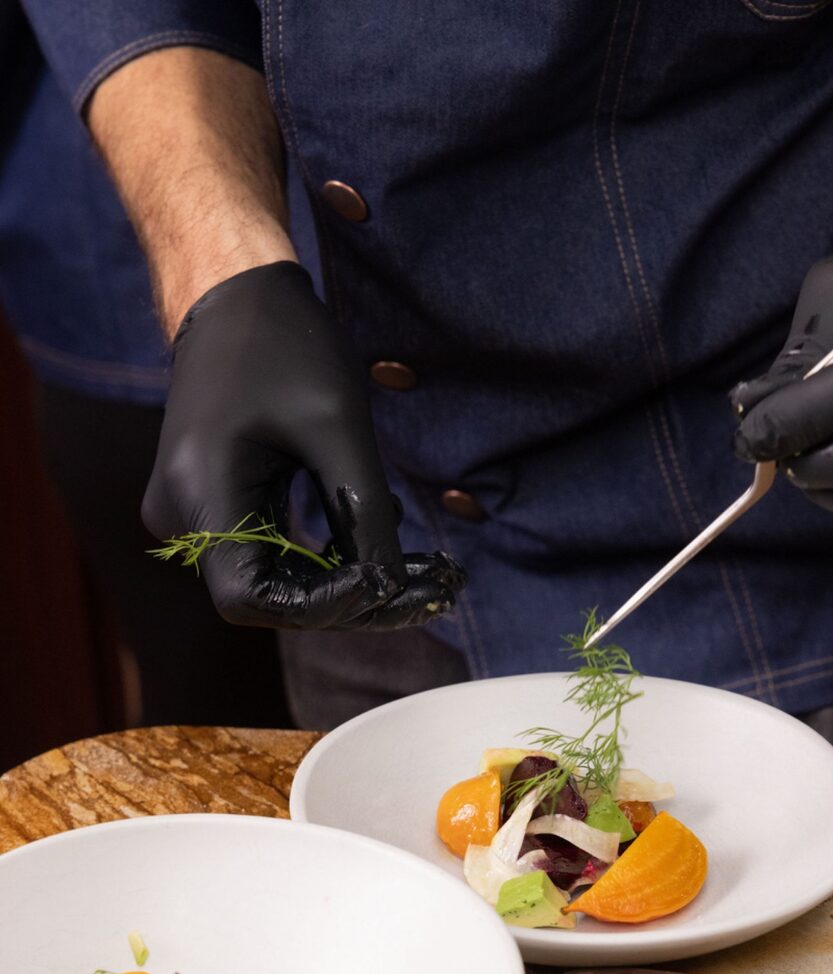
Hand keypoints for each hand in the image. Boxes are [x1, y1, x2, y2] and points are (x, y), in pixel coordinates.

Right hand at [143, 262, 465, 626]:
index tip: (388, 584)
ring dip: (348, 584)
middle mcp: (182, 516)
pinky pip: (273, 555)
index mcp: (198, 492)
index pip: (252, 599)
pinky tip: (384, 546)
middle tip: (433, 590)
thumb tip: (393, 591)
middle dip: (352, 600)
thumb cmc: (283, 344)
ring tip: (423, 574)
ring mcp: (194, 515)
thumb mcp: (337, 426)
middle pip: (269, 599)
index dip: (323, 606)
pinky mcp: (216, 507)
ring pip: (276, 583)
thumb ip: (364, 513)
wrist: (232, 291)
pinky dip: (330, 561)